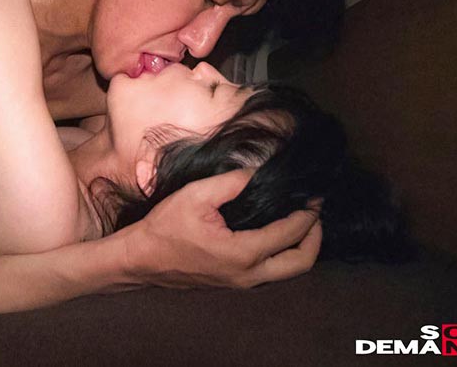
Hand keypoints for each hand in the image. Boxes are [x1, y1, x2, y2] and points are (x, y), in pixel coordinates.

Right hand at [118, 169, 321, 288]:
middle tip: (315, 214)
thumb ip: (232, 182)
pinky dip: (281, 254)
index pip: (290, 234)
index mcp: (243, 253)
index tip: (316, 196)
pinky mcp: (231, 283)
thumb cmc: (165, 227)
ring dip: (299, 248)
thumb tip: (258, 172)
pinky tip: (274, 234)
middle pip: (299, 264)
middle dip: (315, 238)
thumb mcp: (197, 195)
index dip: (308, 214)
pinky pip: (269, 272)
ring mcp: (240, 283)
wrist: (140, 259)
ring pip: (285, 272)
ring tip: (300, 223)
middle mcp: (247, 275)